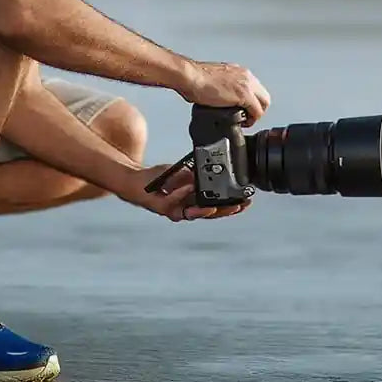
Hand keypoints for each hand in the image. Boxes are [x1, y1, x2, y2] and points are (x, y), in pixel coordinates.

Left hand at [117, 164, 251, 221]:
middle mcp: (186, 210)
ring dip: (205, 210)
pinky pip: (174, 202)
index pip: (217, 207)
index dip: (231, 206)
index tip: (246, 201)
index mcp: (193, 202)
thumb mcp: (184, 173)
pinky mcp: (161, 207)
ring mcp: (174, 210)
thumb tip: (214, 167)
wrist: (136, 181)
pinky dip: (182, 194)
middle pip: (209, 214)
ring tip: (218, 205)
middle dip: (225, 211)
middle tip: (238, 206)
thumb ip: (197, 174)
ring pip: (193, 215)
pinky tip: (191, 187)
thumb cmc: (160, 179)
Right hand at [179, 61, 270, 124]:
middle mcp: (246, 76)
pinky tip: (242, 123)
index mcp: (239, 72)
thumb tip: (220, 98)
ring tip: (244, 121)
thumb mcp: (215, 80)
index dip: (252, 102)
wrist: (190, 77)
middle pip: (264, 96)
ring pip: (264, 103)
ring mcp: (246, 85)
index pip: (256, 89)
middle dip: (257, 109)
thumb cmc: (195, 78)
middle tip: (246, 117)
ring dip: (256, 115)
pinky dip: (252, 120)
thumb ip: (223, 87)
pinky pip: (257, 111)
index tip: (244, 110)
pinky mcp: (244, 95)